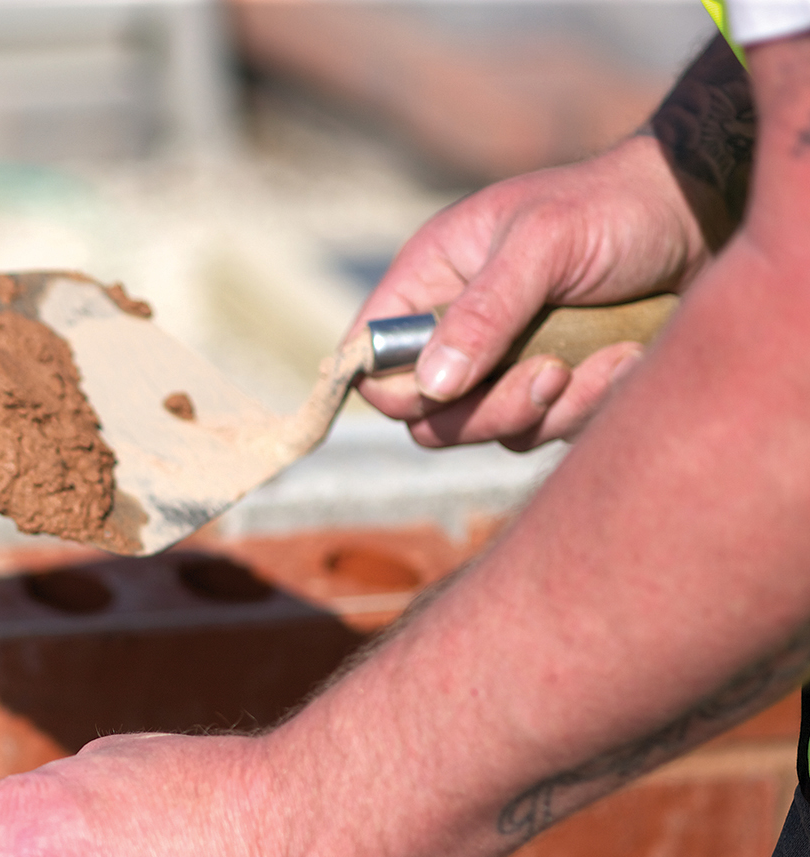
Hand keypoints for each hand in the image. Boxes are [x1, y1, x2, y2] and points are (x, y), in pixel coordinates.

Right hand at [354, 134, 712, 449]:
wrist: (703, 213)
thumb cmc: (618, 206)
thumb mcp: (546, 244)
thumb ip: (486, 312)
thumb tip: (433, 386)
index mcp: (431, 278)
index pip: (372, 359)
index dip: (397, 386)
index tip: (450, 388)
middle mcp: (455, 324)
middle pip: (428, 413)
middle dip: (491, 408)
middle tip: (552, 377)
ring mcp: (500, 360)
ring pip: (488, 430)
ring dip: (552, 408)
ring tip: (607, 358)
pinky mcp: (550, 385)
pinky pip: (543, 430)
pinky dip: (587, 407)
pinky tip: (626, 359)